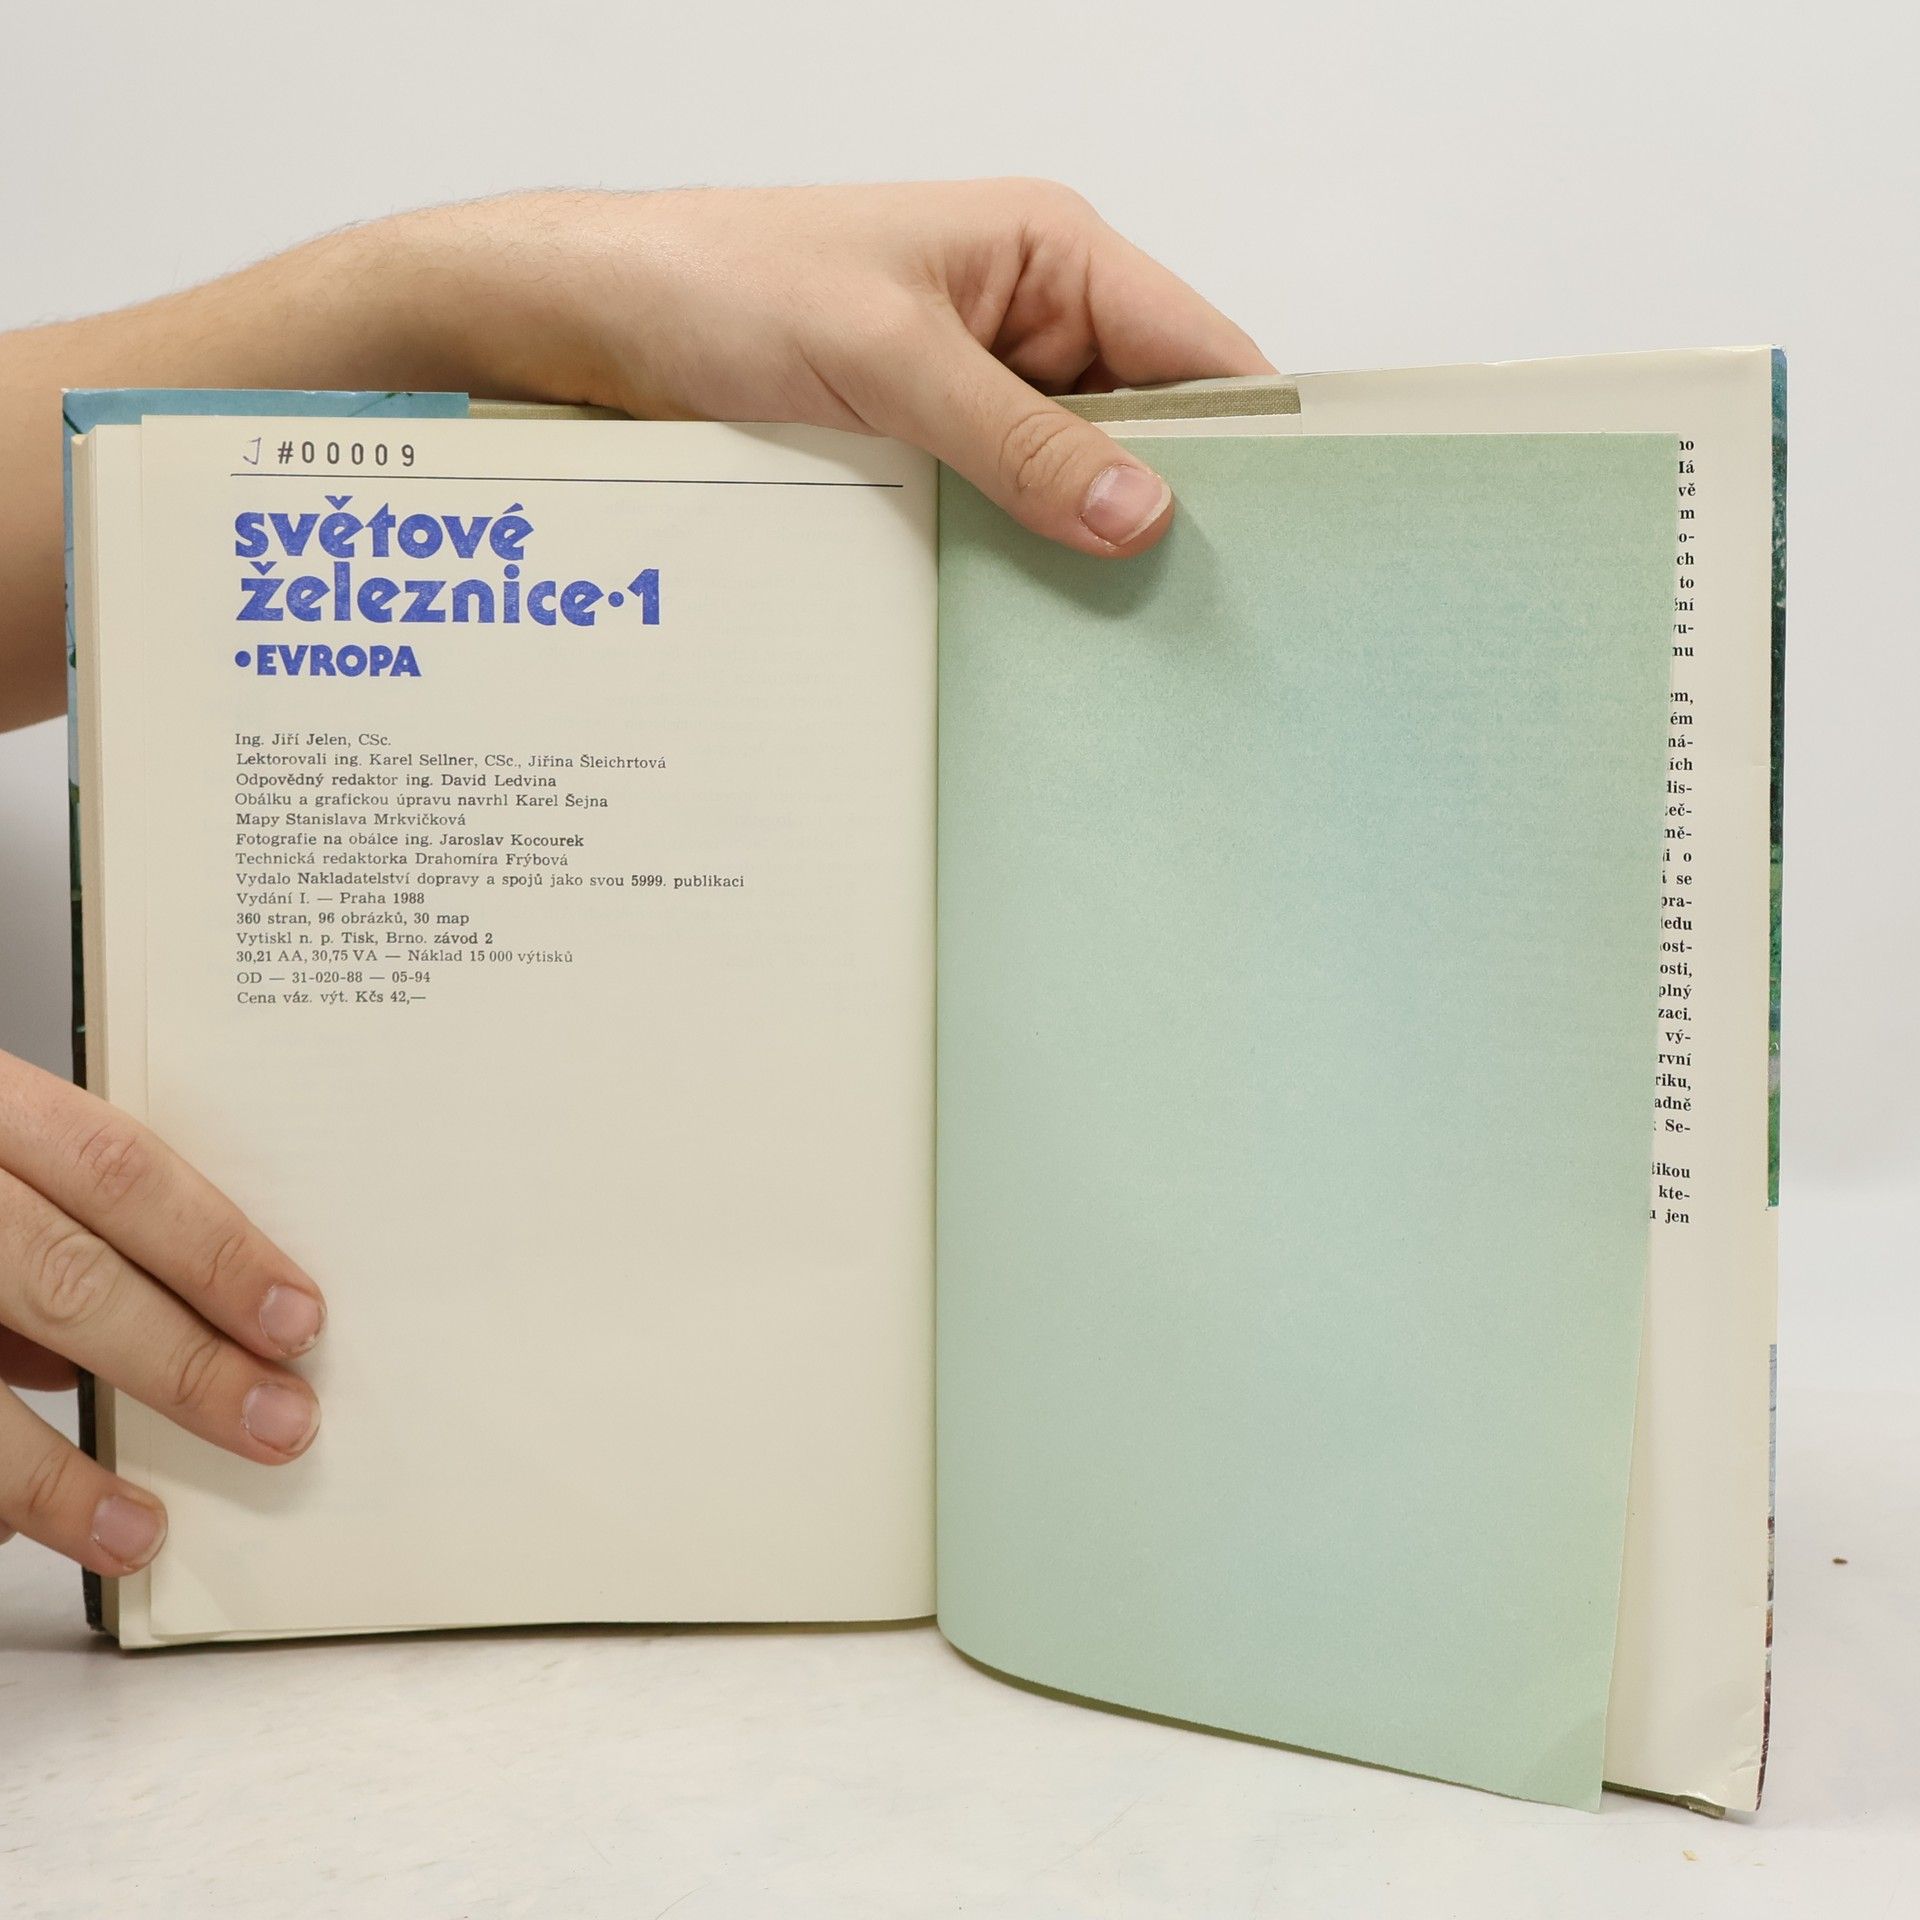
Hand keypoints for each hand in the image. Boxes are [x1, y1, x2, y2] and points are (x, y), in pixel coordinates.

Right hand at [0, 1053, 324, 1574]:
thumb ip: (53, 1223)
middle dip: (183, 1364)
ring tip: (141, 1528)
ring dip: (61, 1475)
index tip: (298, 1319)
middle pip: (64, 1275)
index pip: (117, 1169)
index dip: (217, 1248)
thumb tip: (145, 1327)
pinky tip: (19, 1530)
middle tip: (276, 1425)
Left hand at [417, 179, 1273, 555]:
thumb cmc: (722, 284)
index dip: (1246, 446)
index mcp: (1050, 254)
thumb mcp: (886, 359)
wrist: (591, 320)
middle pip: (1149, 430)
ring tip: (1118, 641)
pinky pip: (1004, 512)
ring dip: (1084, 550)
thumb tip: (1141, 514)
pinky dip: (1019, 562)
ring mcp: (977, 391)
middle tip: (1191, 622)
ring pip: (1075, 483)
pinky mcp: (928, 448)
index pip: (1198, 352)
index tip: (1277, 547)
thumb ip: (1019, 438)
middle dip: (1165, 515)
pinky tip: (1029, 624)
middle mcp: (1029, 320)